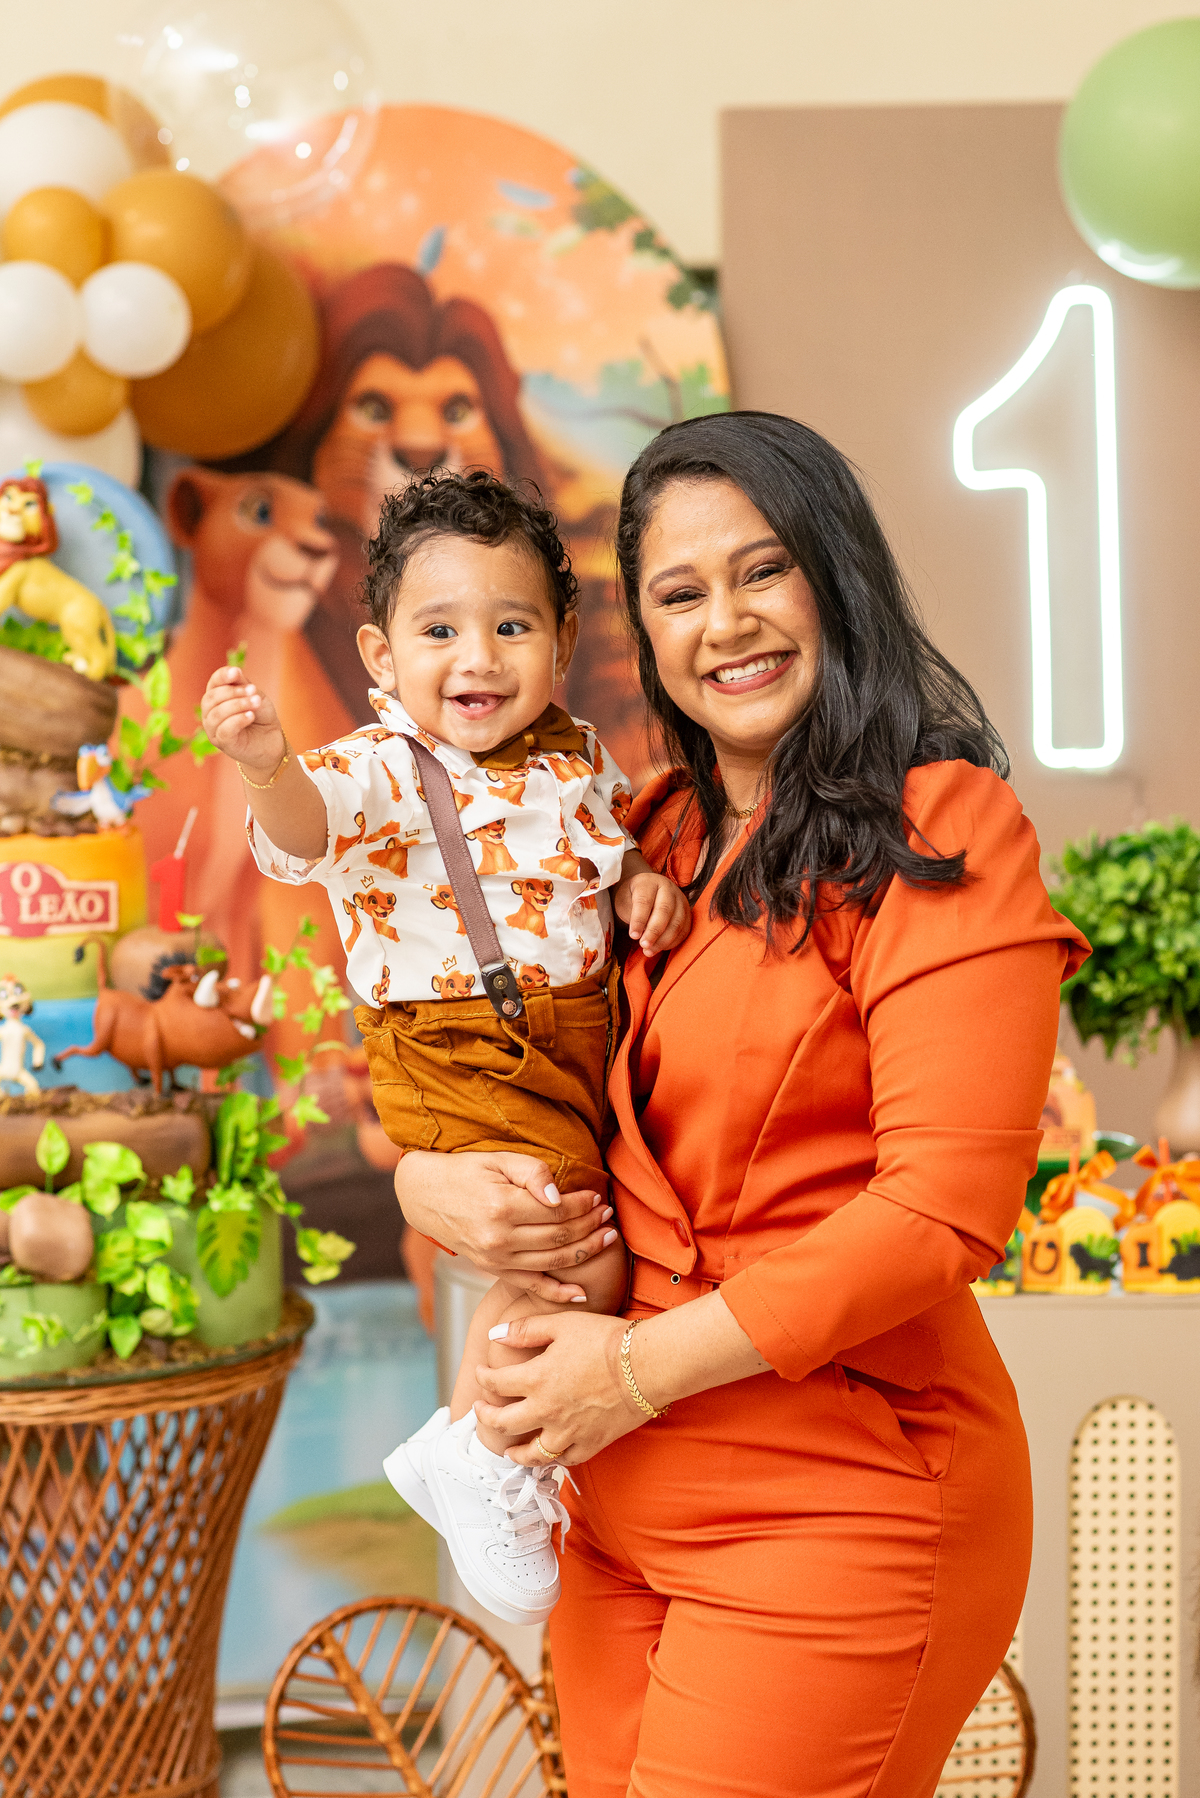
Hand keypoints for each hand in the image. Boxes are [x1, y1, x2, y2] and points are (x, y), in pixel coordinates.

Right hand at [201, 665, 284, 774]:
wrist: (272, 740)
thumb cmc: (261, 716)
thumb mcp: (255, 695)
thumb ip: (243, 684)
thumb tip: (234, 671)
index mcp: (216, 698)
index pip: (213, 683)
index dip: (222, 676)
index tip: (237, 672)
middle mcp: (210, 713)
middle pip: (211, 698)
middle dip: (233, 692)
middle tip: (253, 691)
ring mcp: (213, 729)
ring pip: (217, 714)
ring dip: (238, 705)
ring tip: (256, 703)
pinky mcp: (222, 743)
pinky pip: (224, 729)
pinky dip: (238, 720)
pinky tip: (250, 716)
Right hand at [394, 1150, 618, 1302]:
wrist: (426, 1195)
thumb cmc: (466, 1171)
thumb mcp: (498, 1160)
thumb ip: (532, 1173)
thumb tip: (558, 1197)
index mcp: (502, 1207)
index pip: (557, 1211)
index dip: (583, 1205)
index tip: (598, 1198)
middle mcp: (499, 1239)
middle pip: (559, 1238)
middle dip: (590, 1227)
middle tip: (610, 1217)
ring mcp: (495, 1259)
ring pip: (552, 1261)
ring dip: (584, 1252)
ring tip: (606, 1239)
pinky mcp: (492, 1270)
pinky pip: (530, 1285)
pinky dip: (556, 1293)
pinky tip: (581, 1293)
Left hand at [473, 1310, 643, 1465]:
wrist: (647, 1365)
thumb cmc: (607, 1340)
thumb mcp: (563, 1324)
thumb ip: (526, 1329)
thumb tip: (495, 1334)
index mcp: (537, 1379)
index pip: (496, 1384)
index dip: (483, 1378)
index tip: (481, 1374)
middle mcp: (547, 1410)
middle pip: (504, 1424)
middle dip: (486, 1417)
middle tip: (480, 1411)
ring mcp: (568, 1432)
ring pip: (531, 1454)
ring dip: (514, 1453)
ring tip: (508, 1450)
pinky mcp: (591, 1443)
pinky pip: (565, 1461)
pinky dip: (553, 1460)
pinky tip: (548, 1455)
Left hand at [614, 869, 690, 955]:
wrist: (645, 891)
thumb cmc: (632, 898)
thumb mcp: (625, 901)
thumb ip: (632, 915)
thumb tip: (641, 935)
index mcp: (649, 882)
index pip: (645, 901)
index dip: (639, 920)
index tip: (633, 936)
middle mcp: (668, 888)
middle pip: (665, 911)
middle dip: (654, 931)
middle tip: (643, 945)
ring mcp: (680, 900)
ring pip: (677, 922)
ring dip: (663, 940)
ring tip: (648, 951)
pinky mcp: (687, 913)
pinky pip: (684, 930)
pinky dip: (672, 942)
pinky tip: (660, 948)